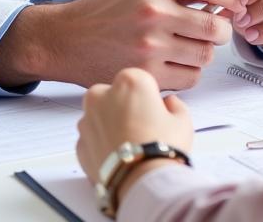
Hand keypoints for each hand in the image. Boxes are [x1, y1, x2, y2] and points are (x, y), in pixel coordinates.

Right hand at [0, 0, 239, 89]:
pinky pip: (189, 78)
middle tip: (217, 29)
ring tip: (193, 46)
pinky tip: (178, 63)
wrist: (67, 38)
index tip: (235, 3)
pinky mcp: (145, 74)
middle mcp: (153, 11)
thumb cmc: (105, 9)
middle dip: (223, 29)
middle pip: (214, 25)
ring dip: (206, 52)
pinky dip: (190, 72)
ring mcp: (149, 46)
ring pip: (205, 55)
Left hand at [76, 69, 193, 193]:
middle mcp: (102, 95)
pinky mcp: (79, 145)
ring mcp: (87, 120)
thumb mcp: (182, 120)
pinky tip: (117, 156)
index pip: (139, 80)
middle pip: (113, 93)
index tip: (155, 110)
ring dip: (109, 123)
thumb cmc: (162, 148)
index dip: (149, 96)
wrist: (140, 183)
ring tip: (129, 144)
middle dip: (124, 105)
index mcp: (129, 81)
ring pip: (98, 115)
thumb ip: (174, 105)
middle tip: (141, 126)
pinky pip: (91, 138)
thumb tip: (168, 104)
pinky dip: (100, 144)